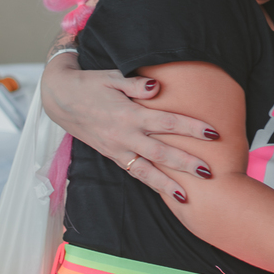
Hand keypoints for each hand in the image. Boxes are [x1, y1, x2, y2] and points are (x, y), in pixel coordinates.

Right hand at [40, 53, 220, 199]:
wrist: (59, 98)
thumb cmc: (90, 84)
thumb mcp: (111, 77)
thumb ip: (135, 84)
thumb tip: (157, 86)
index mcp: (128, 114)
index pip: (167, 122)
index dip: (191, 128)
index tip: (213, 133)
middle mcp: (124, 135)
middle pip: (160, 152)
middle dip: (185, 163)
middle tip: (209, 171)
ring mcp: (116, 149)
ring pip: (146, 171)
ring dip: (166, 184)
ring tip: (186, 197)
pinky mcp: (111, 155)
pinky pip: (134, 172)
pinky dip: (150, 183)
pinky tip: (164, 191)